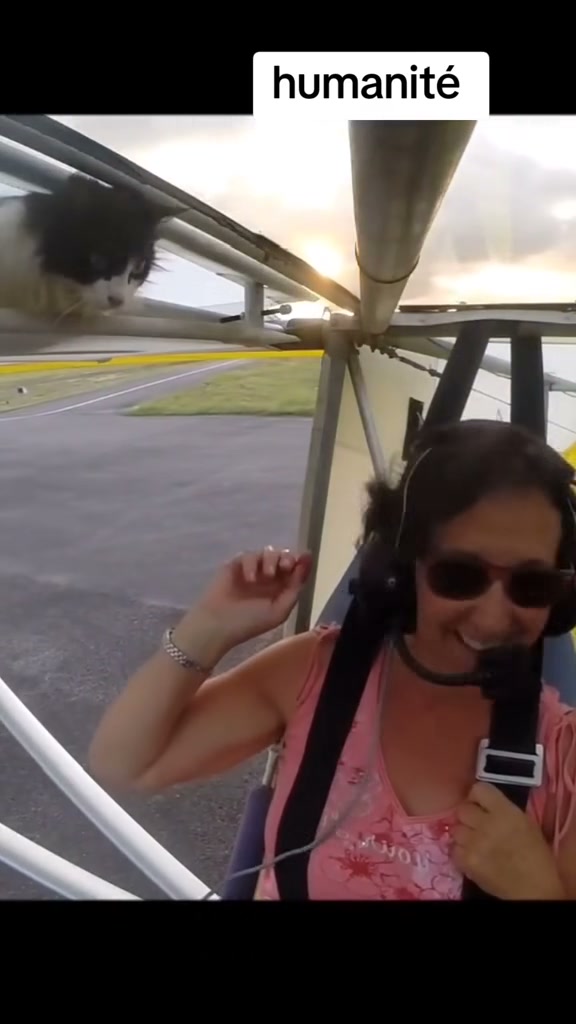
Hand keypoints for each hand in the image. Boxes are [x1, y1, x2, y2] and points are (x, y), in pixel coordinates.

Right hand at [183, 546, 312, 651]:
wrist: (218, 624)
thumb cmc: (249, 622)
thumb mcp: (279, 611)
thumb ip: (294, 589)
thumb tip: (305, 567)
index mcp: (280, 589)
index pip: (294, 570)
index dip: (301, 563)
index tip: (305, 558)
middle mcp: (267, 578)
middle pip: (282, 557)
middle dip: (287, 557)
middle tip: (286, 565)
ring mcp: (252, 570)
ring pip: (267, 552)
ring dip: (271, 559)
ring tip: (268, 574)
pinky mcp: (235, 565)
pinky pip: (248, 555)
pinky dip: (251, 564)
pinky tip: (250, 579)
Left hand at [452, 782, 565, 899]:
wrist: (533, 888)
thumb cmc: (536, 855)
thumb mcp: (526, 823)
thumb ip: (504, 810)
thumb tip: (486, 805)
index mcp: (505, 811)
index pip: (478, 789)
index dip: (477, 796)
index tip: (480, 804)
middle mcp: (486, 823)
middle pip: (462, 809)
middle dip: (468, 816)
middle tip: (476, 825)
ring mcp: (474, 843)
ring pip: (455, 829)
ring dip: (463, 834)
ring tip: (474, 842)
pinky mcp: (467, 861)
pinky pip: (453, 849)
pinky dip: (460, 852)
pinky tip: (471, 856)